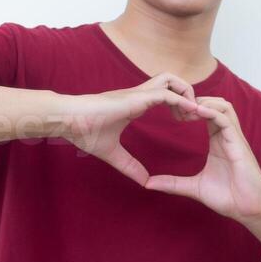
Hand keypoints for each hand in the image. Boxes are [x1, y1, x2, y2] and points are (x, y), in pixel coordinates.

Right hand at [54, 74, 202, 185]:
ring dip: (186, 92)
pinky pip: (166, 94)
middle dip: (188, 93)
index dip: (180, 104)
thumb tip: (145, 182)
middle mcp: (140, 95)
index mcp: (136, 104)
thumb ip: (129, 166)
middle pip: (173, 81)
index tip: (187, 121)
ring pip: (172, 79)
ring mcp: (138, 94)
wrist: (68, 120)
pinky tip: (190, 112)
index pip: (166, 95)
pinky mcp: (136, 98)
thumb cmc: (84, 131)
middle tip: (193, 115)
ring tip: (191, 113)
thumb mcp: (112, 153)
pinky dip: (181, 100)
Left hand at [142, 96, 260, 222]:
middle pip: (216, 103)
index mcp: (218, 141)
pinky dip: (212, 112)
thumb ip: (173, 183)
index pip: (206, 113)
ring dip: (205, 102)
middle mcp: (227, 136)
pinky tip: (198, 113)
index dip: (189, 108)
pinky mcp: (239, 145)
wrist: (248, 210)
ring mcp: (235, 139)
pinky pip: (226, 120)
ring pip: (223, 106)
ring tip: (187, 106)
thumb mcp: (194, 188)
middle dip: (197, 99)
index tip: (171, 111)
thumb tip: (148, 184)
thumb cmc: (228, 198)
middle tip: (177, 105)